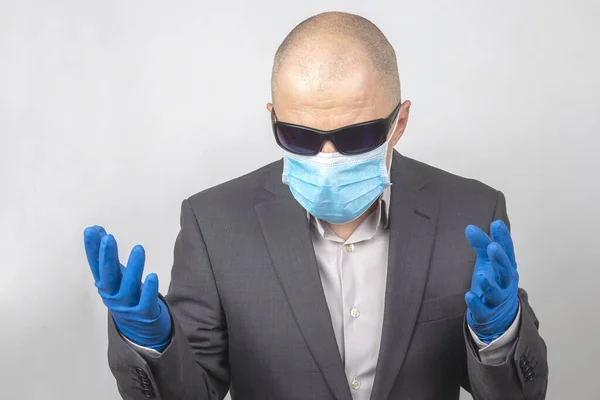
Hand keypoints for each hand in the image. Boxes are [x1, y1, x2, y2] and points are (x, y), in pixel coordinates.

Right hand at [83, 225, 170, 350]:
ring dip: (134, 268)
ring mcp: (128, 305)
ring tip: (138, 249)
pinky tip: (153, 276)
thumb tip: (96, 229)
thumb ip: (105, 253)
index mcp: (106, 284)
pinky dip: (149, 290)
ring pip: (129, 287)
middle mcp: (113, 295)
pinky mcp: (144, 313)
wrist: (139, 330)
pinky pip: (146, 301)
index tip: (91, 230)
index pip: (96, 265)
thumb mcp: (115, 274)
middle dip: (107, 257)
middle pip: (108, 276)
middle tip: (108, 238)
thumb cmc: (126, 295)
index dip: (92, 249)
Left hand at [464, 220, 518, 343]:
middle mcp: (504, 284)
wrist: (499, 316)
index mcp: (506, 268)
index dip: (503, 239)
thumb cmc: (494, 281)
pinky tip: (469, 295)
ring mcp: (496, 300)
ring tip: (481, 274)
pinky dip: (476, 303)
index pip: (507, 252)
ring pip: (495, 293)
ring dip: (489, 284)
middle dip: (500, 260)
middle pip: (505, 272)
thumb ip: (481, 244)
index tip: (496, 224)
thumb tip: (469, 227)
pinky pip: (482, 309)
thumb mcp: (487, 261)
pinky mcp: (486, 313)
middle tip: (493, 247)